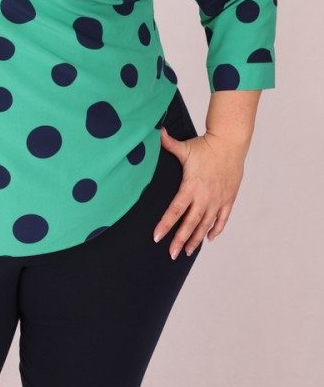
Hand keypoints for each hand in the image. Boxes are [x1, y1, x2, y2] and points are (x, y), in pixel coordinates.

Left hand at [153, 127, 245, 258]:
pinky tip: (209, 238)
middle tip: (171, 254)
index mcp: (191, 187)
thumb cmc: (205, 146)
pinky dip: (216, 230)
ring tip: (187, 251)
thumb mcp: (185, 147)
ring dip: (196, 239)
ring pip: (205, 224)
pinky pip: (222, 219)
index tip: (157, 237)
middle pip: (190, 223)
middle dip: (180, 240)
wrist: (230, 144)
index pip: (175, 210)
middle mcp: (204, 197)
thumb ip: (168, 144)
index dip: (165, 224)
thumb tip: (156, 132)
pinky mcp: (228, 199)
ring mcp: (217, 200)